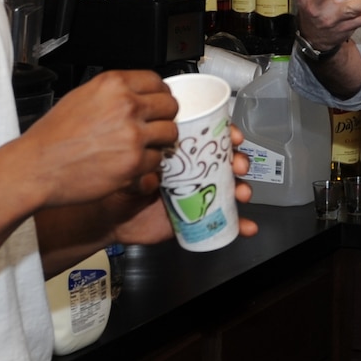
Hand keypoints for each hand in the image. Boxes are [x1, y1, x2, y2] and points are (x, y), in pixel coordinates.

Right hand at [23, 70, 180, 207]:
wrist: (36, 167)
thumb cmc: (52, 137)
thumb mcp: (82, 97)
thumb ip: (114, 94)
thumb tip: (140, 96)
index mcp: (113, 84)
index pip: (158, 82)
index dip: (160, 95)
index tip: (158, 104)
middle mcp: (127, 105)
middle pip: (170, 107)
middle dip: (163, 118)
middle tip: (152, 128)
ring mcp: (133, 135)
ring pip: (169, 134)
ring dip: (159, 142)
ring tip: (140, 148)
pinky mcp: (134, 163)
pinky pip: (157, 161)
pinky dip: (147, 165)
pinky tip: (128, 164)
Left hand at [103, 127, 259, 245]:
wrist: (113, 217)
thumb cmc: (120, 186)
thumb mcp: (128, 170)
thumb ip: (140, 171)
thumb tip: (154, 177)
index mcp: (180, 153)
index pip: (208, 138)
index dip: (226, 134)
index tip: (234, 136)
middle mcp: (193, 171)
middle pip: (226, 161)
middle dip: (239, 160)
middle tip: (238, 165)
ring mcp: (198, 194)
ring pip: (229, 188)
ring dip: (242, 188)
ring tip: (241, 193)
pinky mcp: (199, 217)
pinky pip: (224, 221)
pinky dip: (240, 224)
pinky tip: (247, 226)